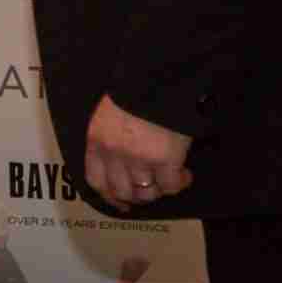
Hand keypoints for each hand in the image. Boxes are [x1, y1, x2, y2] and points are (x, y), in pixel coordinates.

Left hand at [84, 93, 192, 209]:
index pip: (96, 180)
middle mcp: (114, 154)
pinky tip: (184, 174)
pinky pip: (171, 186)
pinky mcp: (165, 160)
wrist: (156, 79)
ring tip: (169, 178)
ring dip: (159, 189)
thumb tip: (121, 165)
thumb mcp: (109, 115)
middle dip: (137, 195)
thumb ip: (110, 140)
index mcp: (97, 141)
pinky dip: (179, 183)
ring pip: (147, 192)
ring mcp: (139, 159)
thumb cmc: (134, 92)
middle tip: (152, 189)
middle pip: (122, 191)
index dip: (109, 196)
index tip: (121, 203)